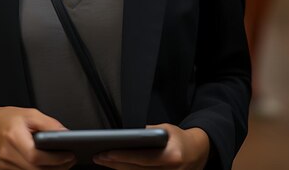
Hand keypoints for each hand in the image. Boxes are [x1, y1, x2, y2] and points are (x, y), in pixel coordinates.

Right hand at [0, 105, 75, 169]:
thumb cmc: (6, 118)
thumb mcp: (29, 113)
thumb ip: (48, 124)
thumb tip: (66, 133)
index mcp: (13, 137)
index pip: (35, 156)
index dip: (55, 158)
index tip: (69, 154)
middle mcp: (7, 154)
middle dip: (57, 167)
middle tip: (70, 159)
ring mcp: (5, 166)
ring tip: (63, 163)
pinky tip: (49, 166)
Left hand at [93, 124, 209, 169]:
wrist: (197, 152)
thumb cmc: (179, 138)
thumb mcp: (166, 129)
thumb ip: (148, 133)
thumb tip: (127, 134)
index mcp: (171, 157)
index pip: (141, 158)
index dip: (122, 156)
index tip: (106, 153)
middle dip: (114, 164)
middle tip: (98, 156)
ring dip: (118, 169)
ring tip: (103, 161)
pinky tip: (116, 166)